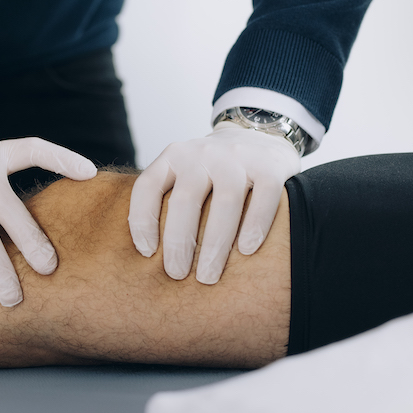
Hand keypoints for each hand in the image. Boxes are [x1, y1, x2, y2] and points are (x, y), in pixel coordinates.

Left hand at [129, 123, 300, 284]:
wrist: (260, 136)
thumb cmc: (214, 172)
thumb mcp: (185, 174)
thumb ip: (168, 202)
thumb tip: (150, 257)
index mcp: (175, 157)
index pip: (148, 186)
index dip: (142, 220)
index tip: (147, 253)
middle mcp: (203, 154)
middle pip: (185, 200)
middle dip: (179, 242)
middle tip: (176, 274)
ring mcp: (238, 158)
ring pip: (225, 202)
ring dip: (215, 244)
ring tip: (208, 276)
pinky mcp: (270, 166)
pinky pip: (263, 198)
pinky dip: (255, 226)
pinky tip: (247, 250)